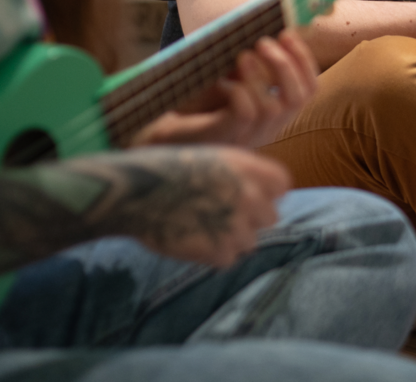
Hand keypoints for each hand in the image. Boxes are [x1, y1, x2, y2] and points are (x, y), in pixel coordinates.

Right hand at [100, 146, 290, 267]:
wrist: (133, 192)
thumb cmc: (165, 169)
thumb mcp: (210, 157)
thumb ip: (241, 174)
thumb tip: (265, 193)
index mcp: (247, 166)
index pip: (282, 185)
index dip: (267, 193)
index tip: (249, 196)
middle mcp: (248, 194)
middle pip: (270, 217)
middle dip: (250, 219)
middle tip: (221, 217)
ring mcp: (235, 224)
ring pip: (250, 241)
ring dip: (230, 239)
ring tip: (201, 227)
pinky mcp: (219, 250)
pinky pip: (227, 258)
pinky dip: (212, 254)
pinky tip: (192, 239)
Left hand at [131, 29, 318, 148]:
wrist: (157, 122)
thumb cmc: (195, 94)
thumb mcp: (230, 71)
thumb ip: (252, 55)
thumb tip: (269, 21)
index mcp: (276, 111)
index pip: (309, 89)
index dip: (304, 60)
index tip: (287, 33)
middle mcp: (268, 127)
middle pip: (298, 98)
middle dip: (285, 65)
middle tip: (263, 42)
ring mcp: (248, 136)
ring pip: (272, 107)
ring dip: (259, 74)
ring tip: (241, 55)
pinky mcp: (224, 138)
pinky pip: (245, 114)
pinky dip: (240, 91)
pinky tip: (223, 81)